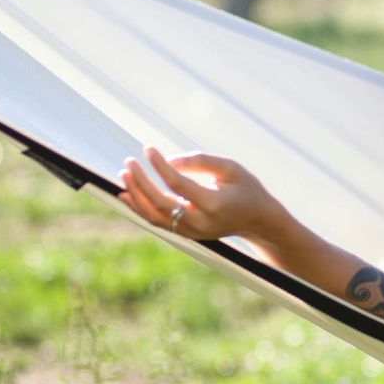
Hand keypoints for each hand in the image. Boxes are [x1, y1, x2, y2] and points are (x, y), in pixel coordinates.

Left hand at [118, 147, 280, 240]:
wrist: (259, 220)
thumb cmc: (247, 189)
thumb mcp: (231, 168)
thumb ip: (201, 161)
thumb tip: (169, 161)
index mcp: (214, 203)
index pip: (178, 184)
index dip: (160, 166)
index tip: (148, 149)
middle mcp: (201, 221)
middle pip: (161, 203)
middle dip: (141, 182)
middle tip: (129, 163)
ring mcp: (193, 231)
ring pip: (154, 216)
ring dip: (136, 196)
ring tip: (124, 175)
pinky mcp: (187, 234)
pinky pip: (157, 222)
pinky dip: (140, 209)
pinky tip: (126, 194)